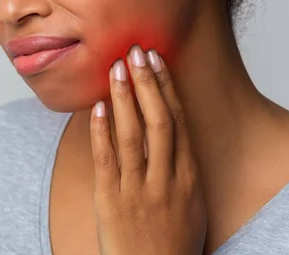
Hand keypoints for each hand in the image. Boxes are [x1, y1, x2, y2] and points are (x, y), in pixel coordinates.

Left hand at [90, 45, 206, 254]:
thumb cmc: (173, 239)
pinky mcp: (111, 200)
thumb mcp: (191, 201)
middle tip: (136, 52)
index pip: (177, 121)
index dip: (166, 88)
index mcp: (188, 176)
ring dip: (124, 97)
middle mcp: (166, 178)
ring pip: (131, 134)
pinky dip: (101, 130)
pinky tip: (97, 106)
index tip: (157, 61)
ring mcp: (137, 189)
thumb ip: (181, 165)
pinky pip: (105, 158)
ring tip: (115, 68)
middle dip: (146, 83)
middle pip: (157, 120)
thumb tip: (169, 129)